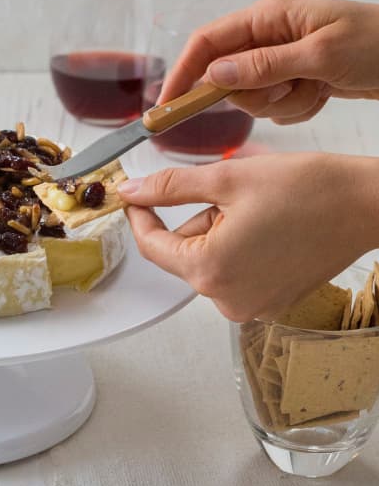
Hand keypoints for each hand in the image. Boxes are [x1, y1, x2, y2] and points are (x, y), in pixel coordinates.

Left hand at [117, 153, 378, 320]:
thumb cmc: (308, 190)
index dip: (140, 217)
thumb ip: (170, 187)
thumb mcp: (226, 178)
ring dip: (218, 234)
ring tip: (258, 212)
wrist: (367, 205)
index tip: (137, 195)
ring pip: (209, 262)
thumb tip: (131, 191)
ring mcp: (249, 307)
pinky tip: (268, 229)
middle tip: (230, 194)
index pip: (152, 246)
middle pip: (184, 254)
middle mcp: (226, 300)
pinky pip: (234, 274)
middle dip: (197, 220)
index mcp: (210, 270)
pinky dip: (237, 249)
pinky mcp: (269, 304)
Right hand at [159, 0, 378, 124]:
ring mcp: (278, 58)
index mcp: (268, 16)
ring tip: (315, 88)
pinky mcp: (290, 77)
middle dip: (255, 95)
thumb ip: (263, 65)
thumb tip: (214, 75)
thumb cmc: (377, 43)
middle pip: (227, 78)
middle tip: (288, 89)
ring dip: (281, 104)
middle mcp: (267, 35)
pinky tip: (322, 94)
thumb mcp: (319, 54)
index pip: (206, 43)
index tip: (167, 106)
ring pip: (251, 98)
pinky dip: (296, 109)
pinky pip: (274, 106)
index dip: (182, 73)